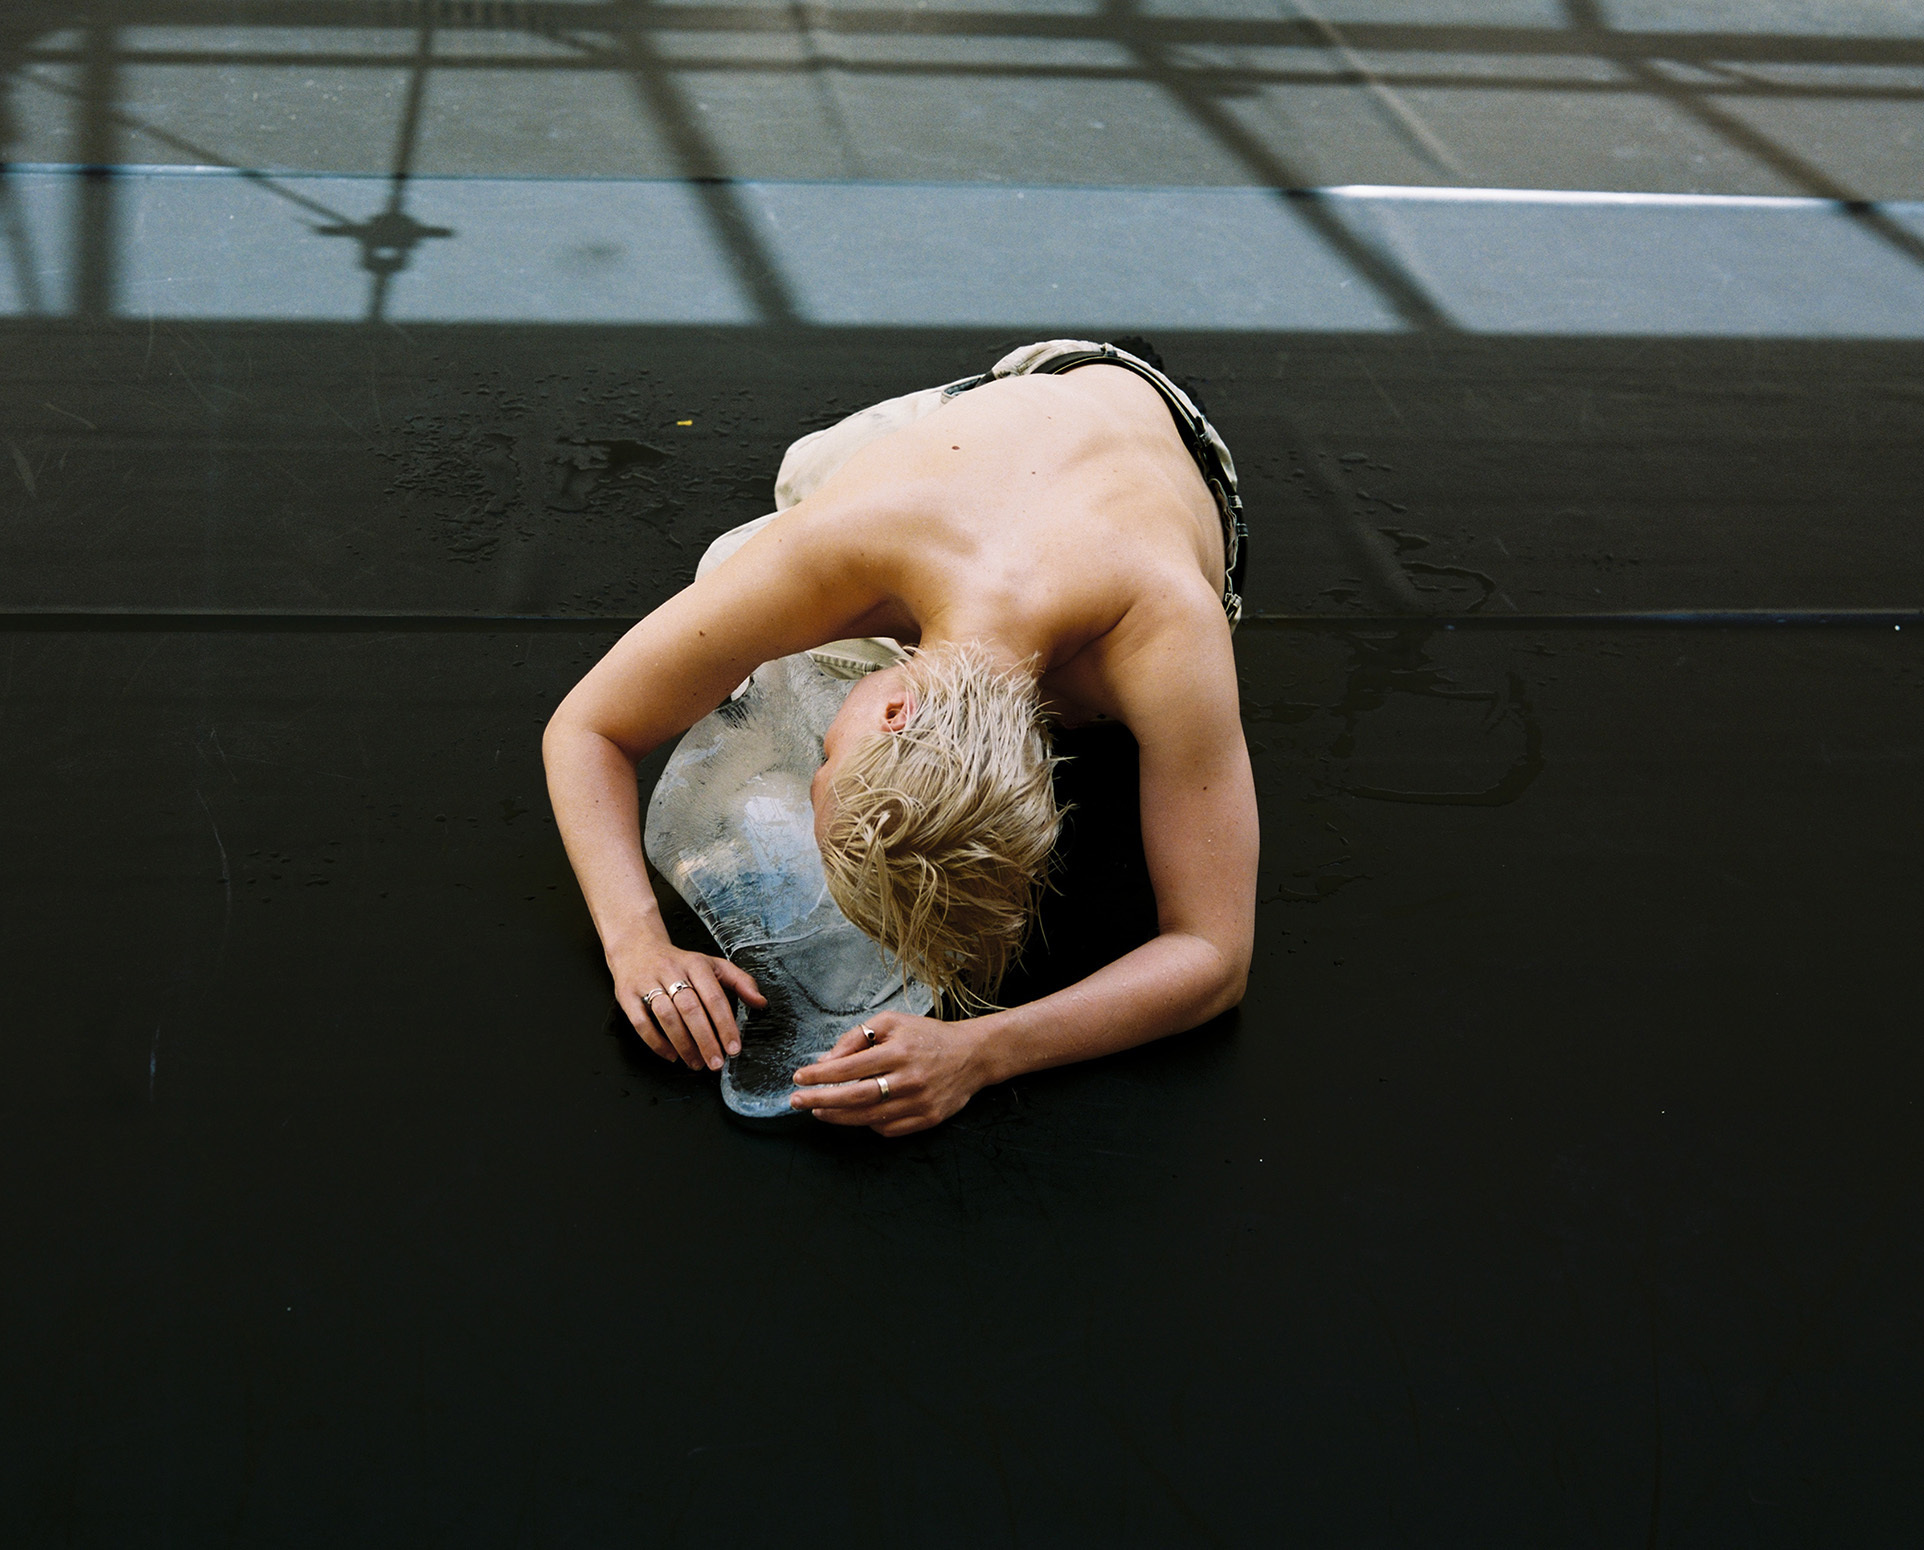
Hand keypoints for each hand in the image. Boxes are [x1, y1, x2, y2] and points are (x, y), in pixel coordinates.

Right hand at [611, 938, 764, 1070]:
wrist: (637, 947)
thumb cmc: (680, 962)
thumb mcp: (713, 964)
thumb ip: (740, 982)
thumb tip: (761, 1002)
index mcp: (696, 964)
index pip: (714, 997)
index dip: (725, 1025)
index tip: (733, 1048)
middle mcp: (671, 971)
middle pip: (690, 1009)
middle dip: (706, 1040)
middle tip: (716, 1063)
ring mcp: (647, 982)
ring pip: (666, 1017)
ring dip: (683, 1044)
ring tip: (696, 1062)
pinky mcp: (627, 995)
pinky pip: (641, 1023)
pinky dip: (656, 1043)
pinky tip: (671, 1055)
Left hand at [789, 1011, 989, 1135]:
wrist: (972, 1055)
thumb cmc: (927, 1036)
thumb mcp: (893, 1022)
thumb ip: (857, 1037)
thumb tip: (826, 1060)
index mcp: (899, 1051)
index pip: (849, 1067)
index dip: (820, 1075)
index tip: (799, 1078)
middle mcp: (910, 1079)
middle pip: (855, 1097)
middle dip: (820, 1100)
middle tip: (797, 1101)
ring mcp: (919, 1103)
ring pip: (868, 1118)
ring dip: (837, 1116)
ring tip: (818, 1111)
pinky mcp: (927, 1120)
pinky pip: (887, 1129)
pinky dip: (867, 1124)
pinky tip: (855, 1115)